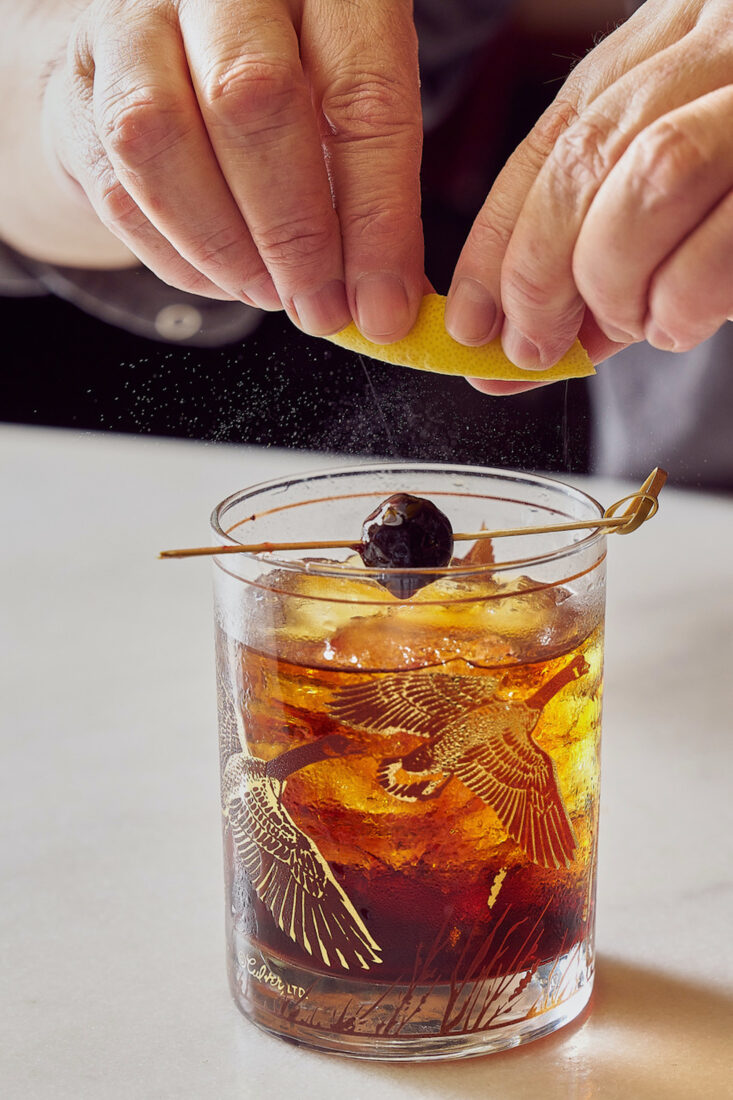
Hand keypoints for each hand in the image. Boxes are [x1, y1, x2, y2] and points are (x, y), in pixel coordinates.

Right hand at [41, 0, 423, 338]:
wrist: (167, 53)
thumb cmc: (283, 90)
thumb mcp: (344, 118)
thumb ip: (370, 196)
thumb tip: (388, 305)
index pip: (363, 92)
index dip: (378, 216)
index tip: (382, 305)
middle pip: (254, 98)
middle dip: (295, 232)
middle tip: (319, 307)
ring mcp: (133, 19)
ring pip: (160, 136)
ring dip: (223, 245)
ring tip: (266, 293)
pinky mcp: (77, 83)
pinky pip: (116, 185)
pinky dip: (175, 256)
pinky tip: (220, 280)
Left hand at [444, 0, 732, 394]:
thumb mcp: (685, 198)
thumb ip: (607, 260)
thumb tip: (520, 354)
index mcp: (672, 38)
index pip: (553, 137)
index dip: (496, 238)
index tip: (468, 319)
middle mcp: (721, 43)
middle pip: (584, 157)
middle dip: (537, 272)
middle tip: (531, 346)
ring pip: (647, 181)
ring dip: (612, 284)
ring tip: (630, 325)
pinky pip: (722, 237)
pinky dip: (683, 299)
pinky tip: (680, 321)